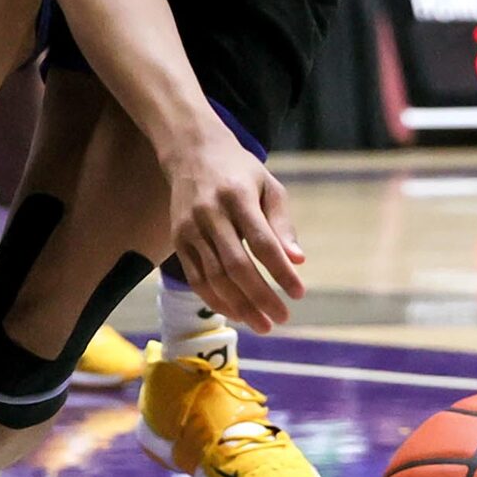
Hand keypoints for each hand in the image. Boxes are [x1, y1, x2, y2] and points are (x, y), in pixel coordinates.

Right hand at [162, 130, 307, 336]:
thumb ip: (282, 224)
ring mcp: (189, 228)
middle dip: (261, 297)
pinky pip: (195, 278)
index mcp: (238, 196)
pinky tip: (235, 313)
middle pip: (236, 265)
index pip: (262, 242)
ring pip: (213, 277)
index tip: (299, 293)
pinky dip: (215, 300)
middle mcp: (210, 213)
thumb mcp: (268, 186)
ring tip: (262, 324)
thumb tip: (298, 261)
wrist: (190, 152)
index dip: (280, 271)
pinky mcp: (177, 240)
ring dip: (239, 305)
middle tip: (282, 317)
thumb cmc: (239, 171)